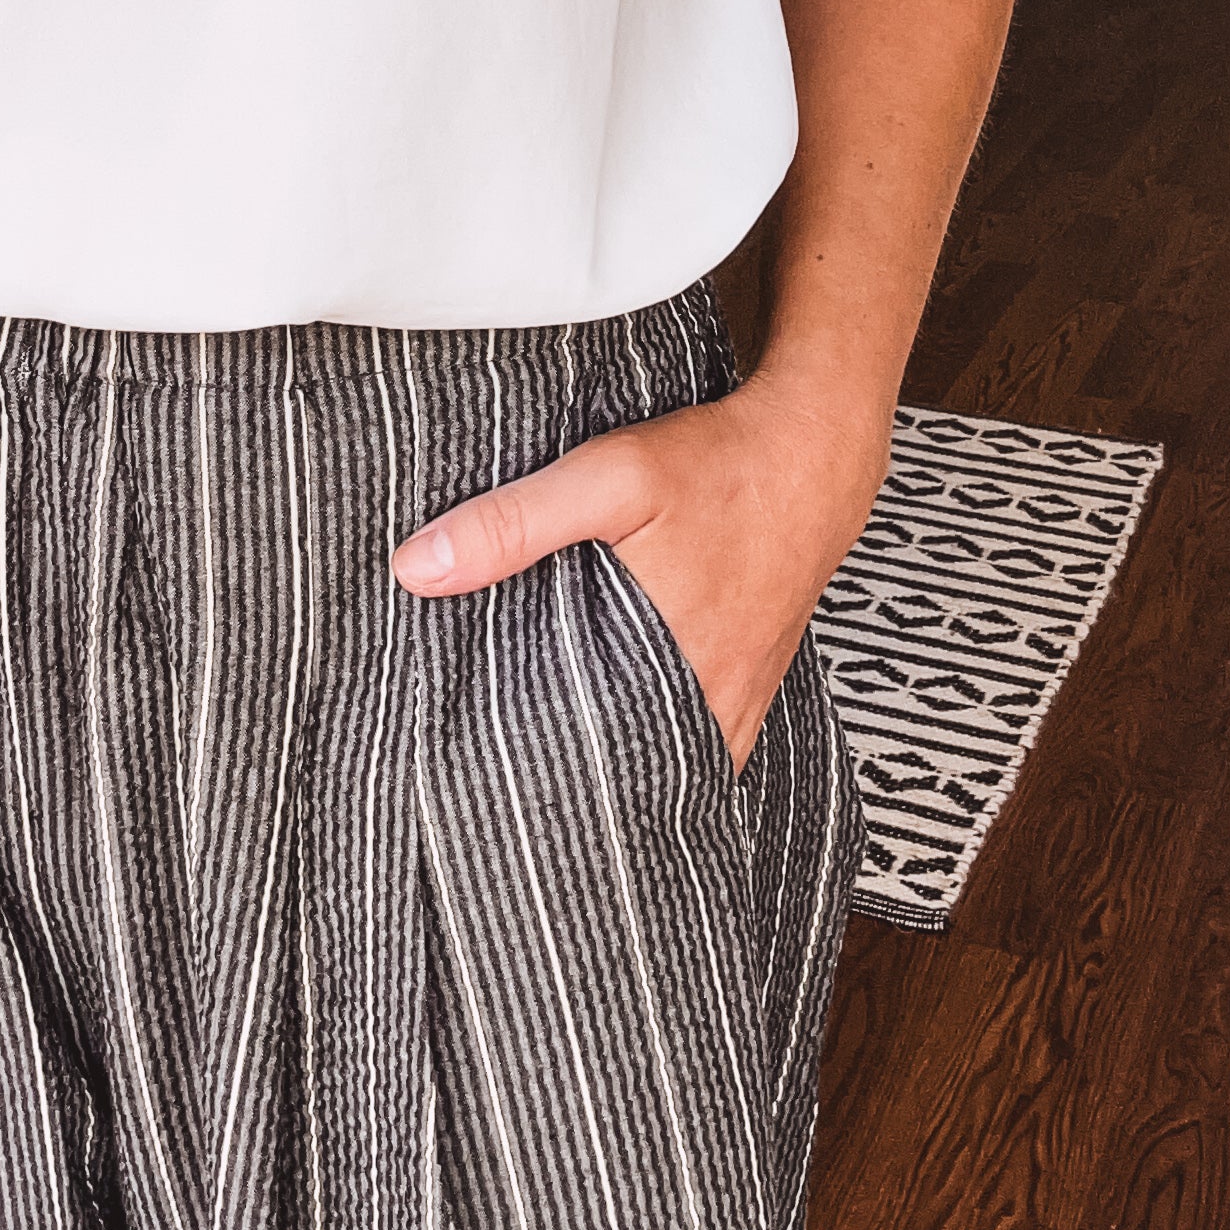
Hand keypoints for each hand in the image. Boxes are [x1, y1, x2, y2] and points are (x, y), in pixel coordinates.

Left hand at [390, 366, 889, 768]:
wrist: (814, 451)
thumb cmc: (716, 464)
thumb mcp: (607, 477)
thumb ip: (512, 523)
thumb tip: (415, 569)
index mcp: (668, 670)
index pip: (583, 760)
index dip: (526, 772)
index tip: (470, 777)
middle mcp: (712, 702)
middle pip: (624, 769)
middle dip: (564, 773)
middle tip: (495, 777)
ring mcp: (740, 698)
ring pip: (668, 761)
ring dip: (616, 758)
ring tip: (550, 758)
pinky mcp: (754, 680)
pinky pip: (705, 739)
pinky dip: (663, 739)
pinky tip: (623, 720)